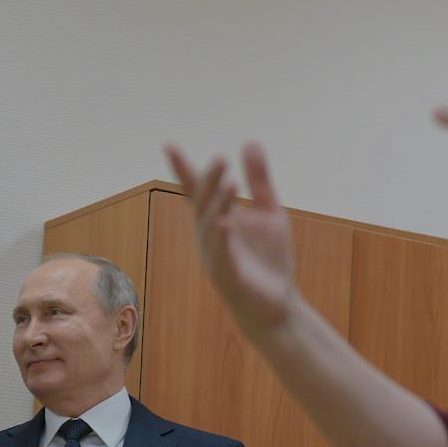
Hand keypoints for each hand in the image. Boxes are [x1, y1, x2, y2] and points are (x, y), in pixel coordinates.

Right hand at [165, 142, 298, 337]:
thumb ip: (259, 180)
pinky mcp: (228, 277)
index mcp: (218, 219)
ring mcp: (216, 257)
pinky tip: (225, 223)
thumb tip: (250, 141)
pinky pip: (221, 255)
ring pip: (211, 227)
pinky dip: (221, 239)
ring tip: (231, 183)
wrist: (278, 304)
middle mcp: (210, 236)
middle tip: (220, 159)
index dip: (183, 169)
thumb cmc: (268, 260)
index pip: (197, 190)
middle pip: (203, 204)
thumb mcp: (268, 213)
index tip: (169, 145)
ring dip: (219, 205)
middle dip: (209, 181)